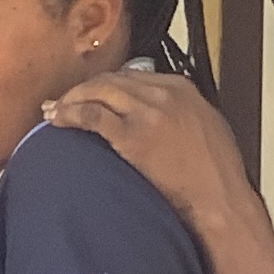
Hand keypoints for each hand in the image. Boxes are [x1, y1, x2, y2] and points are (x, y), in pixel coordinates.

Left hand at [41, 72, 262, 237]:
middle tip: (63, 101)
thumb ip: (180, 115)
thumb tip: (159, 118)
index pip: (132, 75)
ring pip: (97, 92)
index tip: (91, 94)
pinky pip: (91, 116)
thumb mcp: (205, 129)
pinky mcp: (132, 134)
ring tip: (53, 111)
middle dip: (83, 90)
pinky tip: (57, 121)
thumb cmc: (215, 174)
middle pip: (111, 81)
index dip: (105, 85)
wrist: (219, 198)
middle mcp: (164, 93)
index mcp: (182, 88)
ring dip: (71, 100)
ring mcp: (147, 111)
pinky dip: (69, 115)